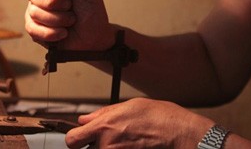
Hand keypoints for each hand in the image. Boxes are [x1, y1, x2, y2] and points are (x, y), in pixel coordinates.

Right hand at [23, 0, 114, 50]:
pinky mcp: (33, 27)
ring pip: (33, 11)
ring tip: (70, 21)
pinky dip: (52, 33)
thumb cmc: (91, 11)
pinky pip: (32, 28)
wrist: (93, 37)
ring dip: (58, 20)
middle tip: (70, 7)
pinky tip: (63, 33)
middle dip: (54, 2)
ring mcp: (34, 8)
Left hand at [66, 98, 212, 147]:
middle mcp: (106, 146)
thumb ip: (102, 113)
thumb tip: (85, 119)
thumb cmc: (158, 117)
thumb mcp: (128, 105)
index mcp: (103, 127)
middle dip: (95, 145)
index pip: (72, 140)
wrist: (179, 134)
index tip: (79, 139)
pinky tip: (132, 145)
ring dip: (108, 148)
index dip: (75, 139)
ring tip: (126, 141)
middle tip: (111, 139)